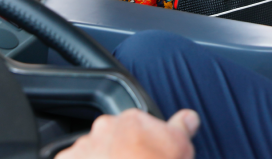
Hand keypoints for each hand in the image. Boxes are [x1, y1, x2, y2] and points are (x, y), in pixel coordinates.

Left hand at [56, 108, 199, 158]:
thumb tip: (189, 117)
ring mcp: (82, 150)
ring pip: (89, 155)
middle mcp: (104, 129)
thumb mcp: (181, 147)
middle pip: (109, 139)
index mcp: (131, 119)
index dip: (140, 144)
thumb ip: (183, 126)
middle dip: (115, 153)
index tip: (142, 157)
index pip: (134, 126)